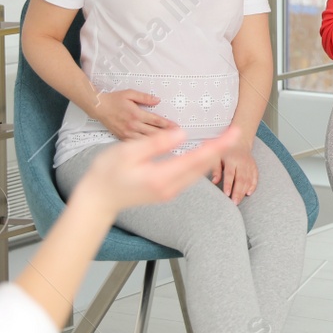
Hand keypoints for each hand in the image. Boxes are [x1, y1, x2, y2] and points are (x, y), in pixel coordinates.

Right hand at [75, 126, 237, 213]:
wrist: (97, 200)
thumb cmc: (106, 174)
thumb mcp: (127, 151)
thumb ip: (157, 143)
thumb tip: (182, 133)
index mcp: (161, 176)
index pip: (198, 158)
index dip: (218, 144)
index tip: (233, 134)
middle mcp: (170, 187)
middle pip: (203, 166)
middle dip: (221, 149)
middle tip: (235, 132)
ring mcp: (169, 192)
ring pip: (199, 173)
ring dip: (213, 156)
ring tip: (225, 140)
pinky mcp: (166, 192)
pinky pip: (191, 177)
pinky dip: (202, 164)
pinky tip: (206, 154)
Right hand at [92, 89, 176, 139]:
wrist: (99, 108)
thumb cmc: (113, 100)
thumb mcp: (129, 94)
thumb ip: (144, 97)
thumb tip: (157, 100)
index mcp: (136, 114)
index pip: (155, 120)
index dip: (167, 124)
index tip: (176, 127)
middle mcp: (132, 125)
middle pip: (153, 132)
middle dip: (167, 134)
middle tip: (178, 136)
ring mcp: (127, 133)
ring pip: (145, 140)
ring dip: (158, 142)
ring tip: (170, 143)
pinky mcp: (122, 138)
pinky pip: (136, 144)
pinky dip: (145, 147)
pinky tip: (152, 150)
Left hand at [209, 139, 258, 202]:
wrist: (240, 141)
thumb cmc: (226, 150)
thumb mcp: (218, 156)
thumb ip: (216, 169)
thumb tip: (214, 181)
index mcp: (231, 159)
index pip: (230, 174)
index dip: (228, 184)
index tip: (227, 194)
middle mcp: (241, 162)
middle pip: (241, 179)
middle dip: (238, 192)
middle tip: (235, 202)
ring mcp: (249, 165)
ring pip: (248, 180)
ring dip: (244, 191)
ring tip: (239, 200)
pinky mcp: (253, 166)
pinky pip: (255, 177)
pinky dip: (253, 186)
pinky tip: (249, 193)